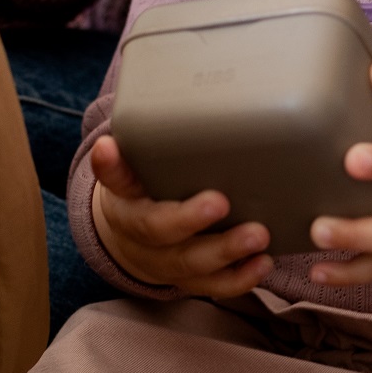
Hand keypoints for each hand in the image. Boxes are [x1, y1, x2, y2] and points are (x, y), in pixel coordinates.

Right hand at [88, 133, 273, 297]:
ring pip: (188, 264)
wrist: (135, 240)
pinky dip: (239, 278)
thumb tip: (175, 86)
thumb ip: (153, 138)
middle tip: (220, 202)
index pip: (114, 179)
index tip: (108, 146)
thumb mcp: (139, 163)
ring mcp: (164, 261)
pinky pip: (212, 286)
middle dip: (189, 219)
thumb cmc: (148, 189)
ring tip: (258, 236)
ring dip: (225, 252)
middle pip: (157, 230)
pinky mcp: (189, 280)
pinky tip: (263, 263)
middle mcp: (139, 233)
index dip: (112, 166)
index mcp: (124, 196)